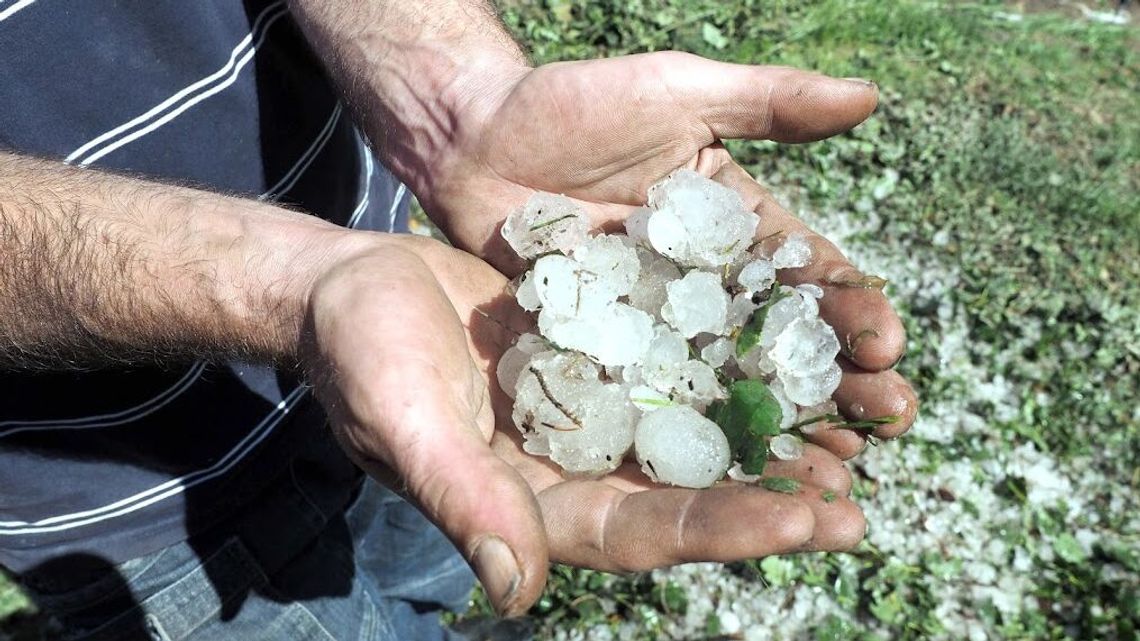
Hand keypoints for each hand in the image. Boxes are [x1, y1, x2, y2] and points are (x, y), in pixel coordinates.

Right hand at [298, 231, 878, 616]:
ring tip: (851, 430)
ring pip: (695, 428)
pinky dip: (732, 356)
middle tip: (855, 502)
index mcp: (535, 502)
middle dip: (771, 498)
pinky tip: (791, 342)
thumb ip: (464, 497)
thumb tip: (517, 593)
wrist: (353, 285)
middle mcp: (578, 461)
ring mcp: (595, 404)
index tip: (803, 523)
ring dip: (769, 433)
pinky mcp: (602, 346)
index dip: (721, 531)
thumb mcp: (407, 419)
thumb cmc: (361, 356)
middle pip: (687, 492)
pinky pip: (677, 355)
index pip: (641, 531)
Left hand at [421, 52, 915, 458]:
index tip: (886, 348)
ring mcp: (656, 330)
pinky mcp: (604, 358)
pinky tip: (726, 484)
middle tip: (875, 431)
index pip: (809, 278)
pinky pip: (649, 404)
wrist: (476, 139)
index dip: (852, 312)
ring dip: (778, 433)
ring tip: (826, 477)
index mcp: (738, 230)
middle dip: (833, 389)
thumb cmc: (576, 105)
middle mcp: (706, 289)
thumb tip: (869, 98)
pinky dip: (689, 443)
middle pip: (781, 348)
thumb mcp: (678, 92)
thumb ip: (768, 102)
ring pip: (727, 389)